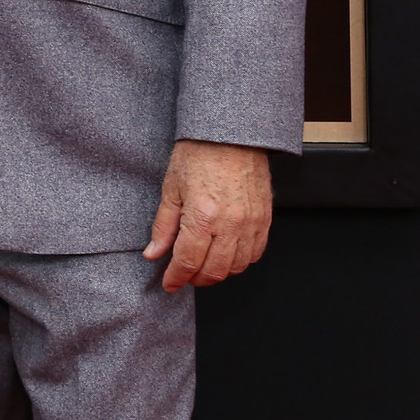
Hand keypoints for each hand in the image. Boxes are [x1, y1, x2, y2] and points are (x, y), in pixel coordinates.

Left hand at [143, 140, 272, 290]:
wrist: (231, 135)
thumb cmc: (198, 155)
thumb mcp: (171, 188)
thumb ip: (163, 226)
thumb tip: (153, 254)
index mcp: (203, 216)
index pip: (188, 261)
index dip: (176, 277)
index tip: (169, 284)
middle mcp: (230, 225)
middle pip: (213, 271)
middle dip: (195, 279)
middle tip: (183, 275)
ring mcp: (251, 224)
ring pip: (236, 267)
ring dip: (217, 273)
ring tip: (202, 266)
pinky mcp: (265, 220)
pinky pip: (255, 254)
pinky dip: (239, 262)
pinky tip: (225, 255)